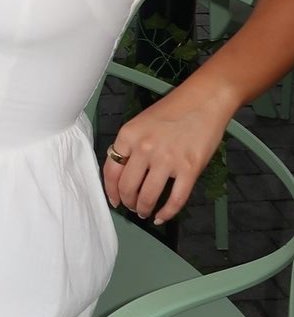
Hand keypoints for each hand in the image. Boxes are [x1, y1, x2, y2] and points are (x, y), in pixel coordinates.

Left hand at [102, 84, 229, 225]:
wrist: (205, 99)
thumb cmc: (174, 109)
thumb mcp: (142, 122)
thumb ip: (131, 145)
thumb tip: (123, 172)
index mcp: (129, 135)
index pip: (111, 170)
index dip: (111, 191)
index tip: (114, 200)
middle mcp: (144, 148)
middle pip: (128, 188)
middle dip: (128, 203)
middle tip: (132, 207)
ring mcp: (167, 159)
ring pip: (148, 197)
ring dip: (144, 209)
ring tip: (145, 212)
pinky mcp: (189, 168)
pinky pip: (175, 200)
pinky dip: (167, 213)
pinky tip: (162, 216)